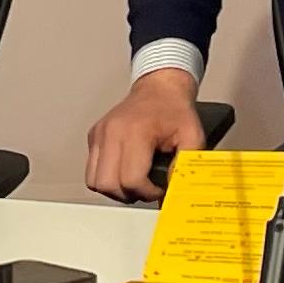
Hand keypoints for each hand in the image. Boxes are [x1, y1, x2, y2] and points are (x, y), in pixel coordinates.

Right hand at [83, 66, 204, 201]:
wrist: (159, 88)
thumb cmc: (175, 111)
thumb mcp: (192, 135)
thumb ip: (185, 164)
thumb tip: (175, 190)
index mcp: (136, 132)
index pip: (131, 180)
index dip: (148, 193)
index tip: (159, 188)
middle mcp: (112, 132)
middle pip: (109, 185)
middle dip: (129, 194)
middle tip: (146, 188)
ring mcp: (99, 134)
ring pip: (95, 182)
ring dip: (115, 189)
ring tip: (134, 182)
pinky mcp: (93, 136)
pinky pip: (91, 171)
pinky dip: (106, 178)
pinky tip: (124, 171)